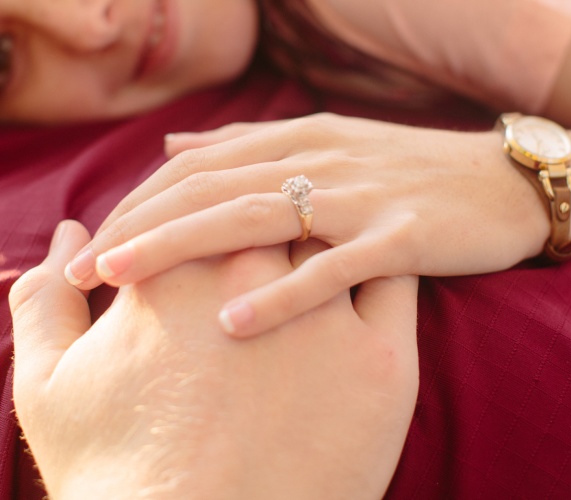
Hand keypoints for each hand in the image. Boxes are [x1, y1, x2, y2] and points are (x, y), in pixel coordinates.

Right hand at [12, 220, 418, 498]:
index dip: (206, 218)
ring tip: (331, 242)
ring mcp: (325, 312)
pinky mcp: (383, 360)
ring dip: (334, 230)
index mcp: (178, 268)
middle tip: (275, 243)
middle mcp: (256, 274)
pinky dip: (388, 265)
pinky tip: (380, 264)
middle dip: (270, 218)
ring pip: (336, 235)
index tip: (214, 244)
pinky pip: (396, 284)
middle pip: (273, 209)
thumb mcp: (49, 386)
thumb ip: (45, 302)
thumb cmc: (116, 475)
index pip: (201, 206)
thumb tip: (71, 233)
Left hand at [63, 113, 546, 335]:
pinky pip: (332, 268)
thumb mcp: (329, 145)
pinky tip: (233, 324)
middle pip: (210, 188)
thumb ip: (252, 146)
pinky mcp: (401, 237)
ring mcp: (361, 197)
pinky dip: (281, 294)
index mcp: (300, 137)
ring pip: (254, 217)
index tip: (93, 245)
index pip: (198, 166)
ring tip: (122, 282)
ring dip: (181, 249)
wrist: (504, 182)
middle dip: (136, 227)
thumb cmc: (412, 173)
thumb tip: (178, 146)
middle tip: (80, 272)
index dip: (137, 202)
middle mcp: (321, 158)